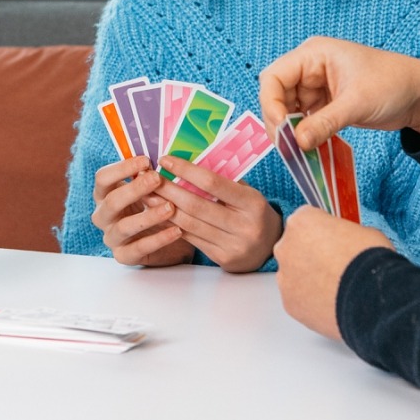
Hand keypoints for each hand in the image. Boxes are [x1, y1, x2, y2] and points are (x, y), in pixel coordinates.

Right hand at [91, 157, 194, 267]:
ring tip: (170, 208)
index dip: (122, 168)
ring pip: (124, 227)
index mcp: (105, 194)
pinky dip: (159, 239)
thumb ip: (152, 176)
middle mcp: (104, 215)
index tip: (146, 161)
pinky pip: (139, 248)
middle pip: (111, 201)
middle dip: (134, 189)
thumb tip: (164, 159)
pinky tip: (177, 231)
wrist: (172, 240)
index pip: (103, 178)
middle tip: (157, 179)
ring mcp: (112, 237)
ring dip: (148, 216)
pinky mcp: (124, 256)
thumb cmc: (158, 207)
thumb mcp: (154, 190)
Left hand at [157, 155, 281, 272]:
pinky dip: (172, 225)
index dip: (186, 170)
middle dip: (167, 190)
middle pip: (196, 205)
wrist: (272, 247)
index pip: (212, 183)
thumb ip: (221, 182)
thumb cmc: (254, 213)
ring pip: (189, 224)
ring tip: (146, 195)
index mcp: (253, 203)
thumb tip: (184, 165)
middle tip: (147, 178)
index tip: (165, 160)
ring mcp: (233, 245)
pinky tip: (158, 214)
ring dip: (163, 208)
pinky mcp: (223, 259)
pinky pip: (191, 239)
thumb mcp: (247, 194)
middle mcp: (244, 226)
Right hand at [259, 37, 419, 149]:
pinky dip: (304, 135)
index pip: (274, 77)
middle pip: (277, 95)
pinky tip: (308, 149)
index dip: (270, 103)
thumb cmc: (393, 84)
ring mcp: (316, 87)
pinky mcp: (325, 104)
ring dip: (291, 131)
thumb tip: (297, 143)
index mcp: (314, 55)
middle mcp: (310, 69)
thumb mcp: (357, 103)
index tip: (280, 129)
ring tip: (298, 152)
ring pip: (289, 111)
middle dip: (279, 120)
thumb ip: (324, 122)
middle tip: (287, 147)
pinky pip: (305, 121)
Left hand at [274, 206, 393, 339]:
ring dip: (308, 279)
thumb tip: (345, 243)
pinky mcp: (288, 303)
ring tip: (334, 288)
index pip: (306, 221)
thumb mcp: (361, 230)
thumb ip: (342, 233)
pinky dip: (310, 301)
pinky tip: (331, 303)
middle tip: (333, 266)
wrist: (370, 296)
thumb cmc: (369, 259)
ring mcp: (284, 277)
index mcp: (301, 221)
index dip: (323, 232)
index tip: (333, 241)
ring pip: (293, 276)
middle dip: (310, 255)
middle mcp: (285, 247)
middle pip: (294, 248)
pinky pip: (297, 299)